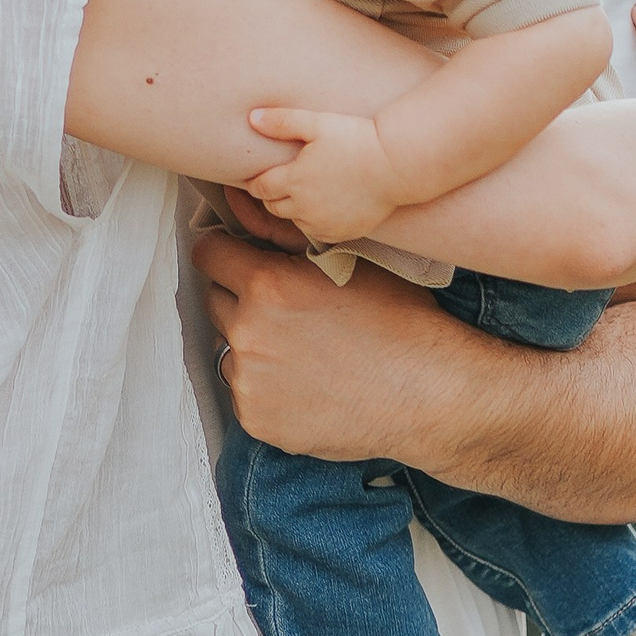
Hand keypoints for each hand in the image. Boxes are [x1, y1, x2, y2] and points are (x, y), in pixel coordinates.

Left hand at [194, 230, 466, 462]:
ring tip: (301, 352)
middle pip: (216, 300)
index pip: (208, 254)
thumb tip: (245, 216)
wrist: (426, 394)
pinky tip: (306, 384)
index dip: (226, 254)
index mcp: (267, 284)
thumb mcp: (348, 260)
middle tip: (285, 309)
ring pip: (228, 349)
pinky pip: (244, 392)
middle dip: (241, 299)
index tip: (238, 261)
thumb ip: (287, 241)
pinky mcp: (256, 419)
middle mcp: (249, 332)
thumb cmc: (399, 321)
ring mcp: (249, 381)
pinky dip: (265, 387)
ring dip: (251, 346)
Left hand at [241, 107, 401, 244]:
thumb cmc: (356, 139)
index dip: (256, 182)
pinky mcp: (342, 232)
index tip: (258, 177)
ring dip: (293, 209)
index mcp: (294, 181)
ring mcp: (324, 223)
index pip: (260, 188)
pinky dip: (315, 221)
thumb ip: (282, 122)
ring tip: (304, 192)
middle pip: (274, 207)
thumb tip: (252, 118)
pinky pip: (318, 231)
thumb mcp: (317, 123)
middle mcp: (304, 207)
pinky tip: (323, 206)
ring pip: (294, 221)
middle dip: (272, 195)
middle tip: (280, 182)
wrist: (395, 164)